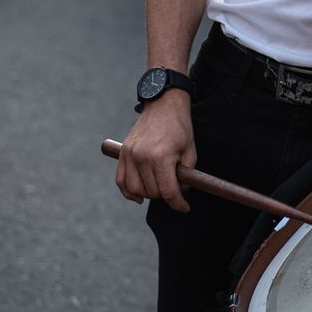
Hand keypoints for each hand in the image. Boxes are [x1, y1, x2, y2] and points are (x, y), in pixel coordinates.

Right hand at [114, 94, 196, 211]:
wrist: (163, 104)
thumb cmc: (180, 127)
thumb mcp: (191, 151)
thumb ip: (187, 175)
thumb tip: (179, 192)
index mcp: (161, 156)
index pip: (168, 192)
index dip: (178, 204)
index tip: (184, 207)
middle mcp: (142, 157)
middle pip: (152, 193)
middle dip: (166, 195)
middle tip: (176, 188)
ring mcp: (129, 155)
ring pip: (135, 190)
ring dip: (149, 195)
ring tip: (160, 187)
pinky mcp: (122, 152)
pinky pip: (120, 180)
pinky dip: (128, 192)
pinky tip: (138, 196)